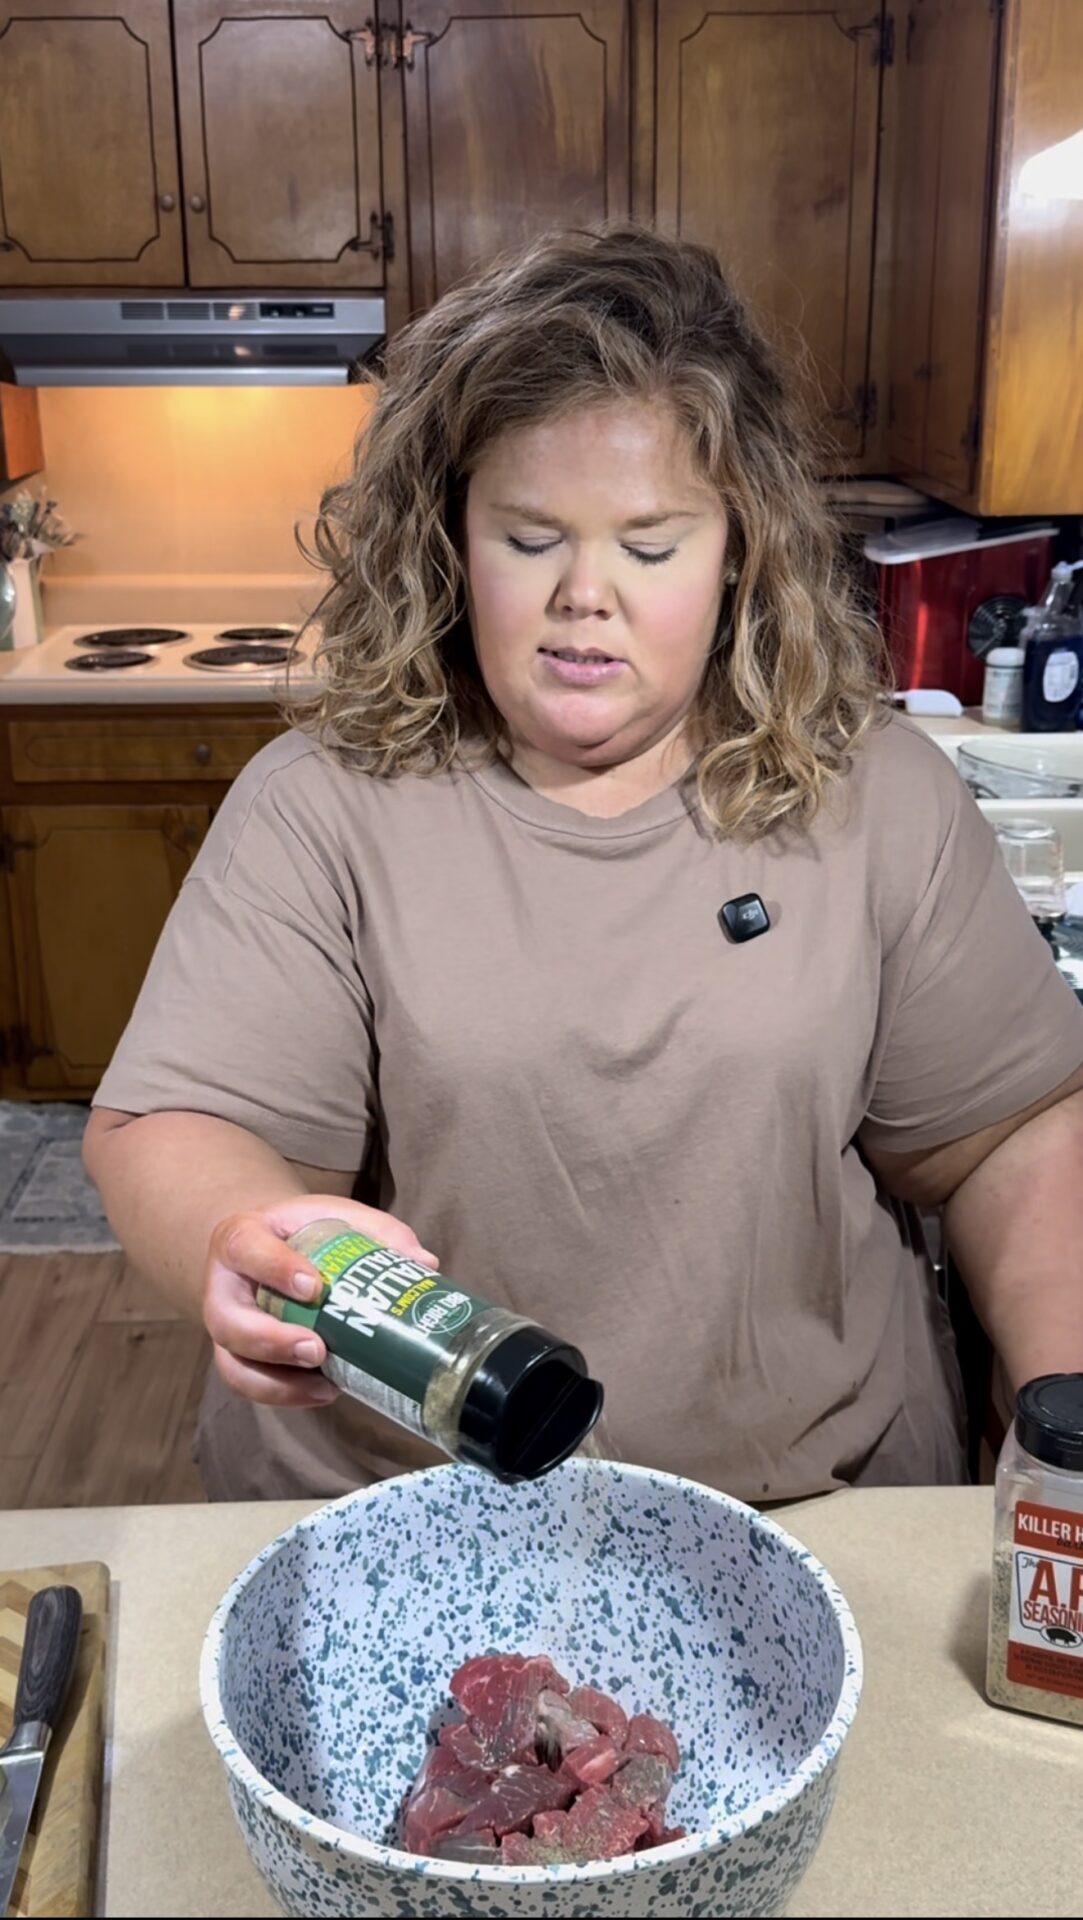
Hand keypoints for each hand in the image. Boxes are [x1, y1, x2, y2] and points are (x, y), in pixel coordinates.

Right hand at [203, 1193, 438, 1409]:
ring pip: (234, 1365)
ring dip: (277, 1382)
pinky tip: (326, 1390)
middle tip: (317, 1348)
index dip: (276, 1269)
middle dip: (271, 1341)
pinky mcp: (238, 1358)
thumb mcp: (335, 1215)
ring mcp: (226, 1327)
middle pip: (228, 1321)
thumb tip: (425, 1264)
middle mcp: (223, 1287)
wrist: (267, 1247)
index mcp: (241, 1237)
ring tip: (326, 1384)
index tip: (315, 1286)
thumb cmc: (301, 1232)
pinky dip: (286, 1395)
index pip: (246, 1249)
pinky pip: (251, 1385)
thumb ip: (377, 1232)